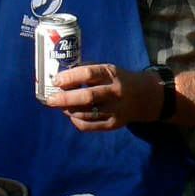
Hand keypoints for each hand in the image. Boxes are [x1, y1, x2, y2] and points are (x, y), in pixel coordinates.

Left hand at [45, 63, 160, 130]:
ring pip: (87, 114)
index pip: (88, 74)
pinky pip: (90, 126)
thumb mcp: (108, 70)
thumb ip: (87, 71)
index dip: (70, 77)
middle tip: (50, 100)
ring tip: (59, 107)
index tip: (56, 81)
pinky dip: (77, 121)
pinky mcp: (114, 124)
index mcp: (112, 74)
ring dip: (69, 111)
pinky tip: (72, 116)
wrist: (145, 97)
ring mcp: (116, 109)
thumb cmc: (118, 80)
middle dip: (65, 98)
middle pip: (87, 96)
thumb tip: (59, 76)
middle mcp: (115, 91)